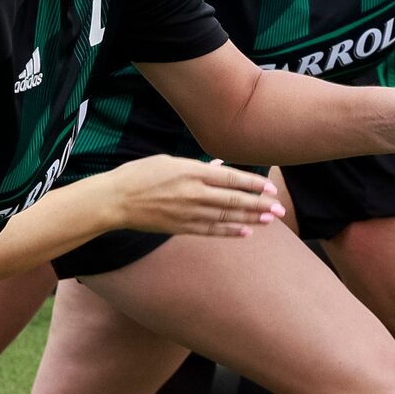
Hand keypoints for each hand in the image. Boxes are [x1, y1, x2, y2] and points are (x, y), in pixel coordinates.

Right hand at [94, 155, 281, 237]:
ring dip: (251, 219)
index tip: (270, 189)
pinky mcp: (181, 227)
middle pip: (234, 200)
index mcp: (191, 171)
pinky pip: (211, 230)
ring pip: (227, 217)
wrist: (115, 200)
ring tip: (269, 220)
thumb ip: (197, 166)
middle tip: (279, 209)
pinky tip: (246, 231)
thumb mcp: (168, 161)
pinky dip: (230, 231)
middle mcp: (194, 193)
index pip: (231, 178)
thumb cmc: (139, 175)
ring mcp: (188, 212)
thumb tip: (219, 167)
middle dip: (260, 205)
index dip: (253, 184)